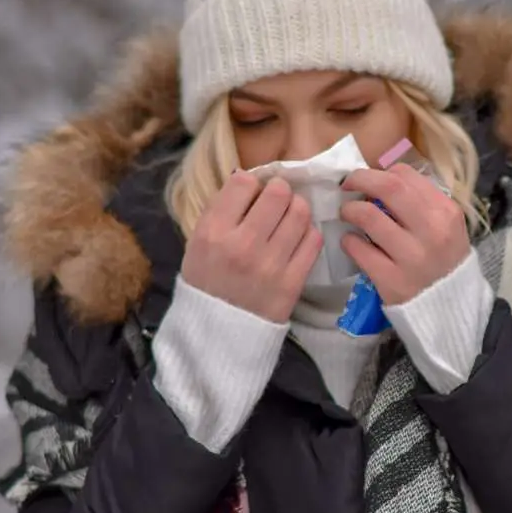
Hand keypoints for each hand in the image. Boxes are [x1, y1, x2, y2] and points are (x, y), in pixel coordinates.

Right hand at [180, 171, 322, 322]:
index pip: (243, 182)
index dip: (251, 183)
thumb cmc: (206, 281)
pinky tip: (296, 239)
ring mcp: (271, 265)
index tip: (251, 195)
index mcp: (213, 232)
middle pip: (278, 192)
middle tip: (276, 202)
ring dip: (296, 209)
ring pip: (301, 212)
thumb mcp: (197, 242)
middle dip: (279, 191)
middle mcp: (242, 245)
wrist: (218, 333)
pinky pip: (313, 240)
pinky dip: (307, 233)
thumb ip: (221, 209)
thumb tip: (250, 179)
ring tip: (288, 219)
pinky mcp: (292, 282)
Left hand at [339, 165, 470, 305]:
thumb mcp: (446, 226)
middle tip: (348, 185)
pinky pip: (359, 249)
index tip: (371, 181)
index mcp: (446, 212)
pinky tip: (350, 242)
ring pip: (368, 216)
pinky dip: (348, 241)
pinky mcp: (391, 279)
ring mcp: (411, 256)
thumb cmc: (444, 260)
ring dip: (350, 210)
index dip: (381, 172)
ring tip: (347, 214)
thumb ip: (421, 202)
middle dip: (360, 179)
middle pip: (388, 187)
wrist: (450, 307)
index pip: (406, 175)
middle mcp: (432, 230)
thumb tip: (382, 179)